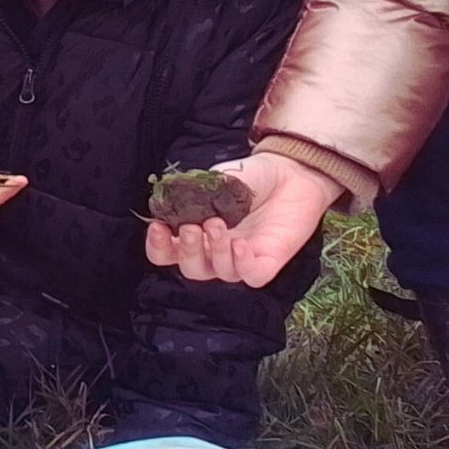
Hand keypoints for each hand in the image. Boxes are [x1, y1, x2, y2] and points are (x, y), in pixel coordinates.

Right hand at [143, 151, 340, 288]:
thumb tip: (171, 200)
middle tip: (192, 228)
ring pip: (220, 273)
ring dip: (215, 252)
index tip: (158, 227)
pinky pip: (253, 277)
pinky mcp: (269, 261)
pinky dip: (243, 265)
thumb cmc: (250, 177)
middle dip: (188, 251)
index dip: (158, 246)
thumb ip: (194, 192)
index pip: (168, 252)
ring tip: (217, 224)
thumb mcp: (217, 179)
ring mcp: (243, 258)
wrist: (291, 171)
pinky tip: (241, 244)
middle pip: (192, 269)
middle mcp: (217, 251)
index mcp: (198, 233)